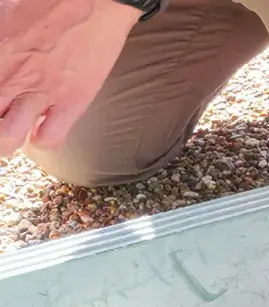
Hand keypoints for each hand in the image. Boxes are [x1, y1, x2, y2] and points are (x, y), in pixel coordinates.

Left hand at [0, 0, 141, 155]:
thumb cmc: (50, 1)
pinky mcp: (71, 102)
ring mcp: (39, 92)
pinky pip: (49, 139)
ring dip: (6, 140)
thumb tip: (1, 49)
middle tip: (0, 119)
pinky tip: (43, 126)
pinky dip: (43, 140)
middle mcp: (10, 76)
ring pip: (6, 139)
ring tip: (13, 129)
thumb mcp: (4, 13)